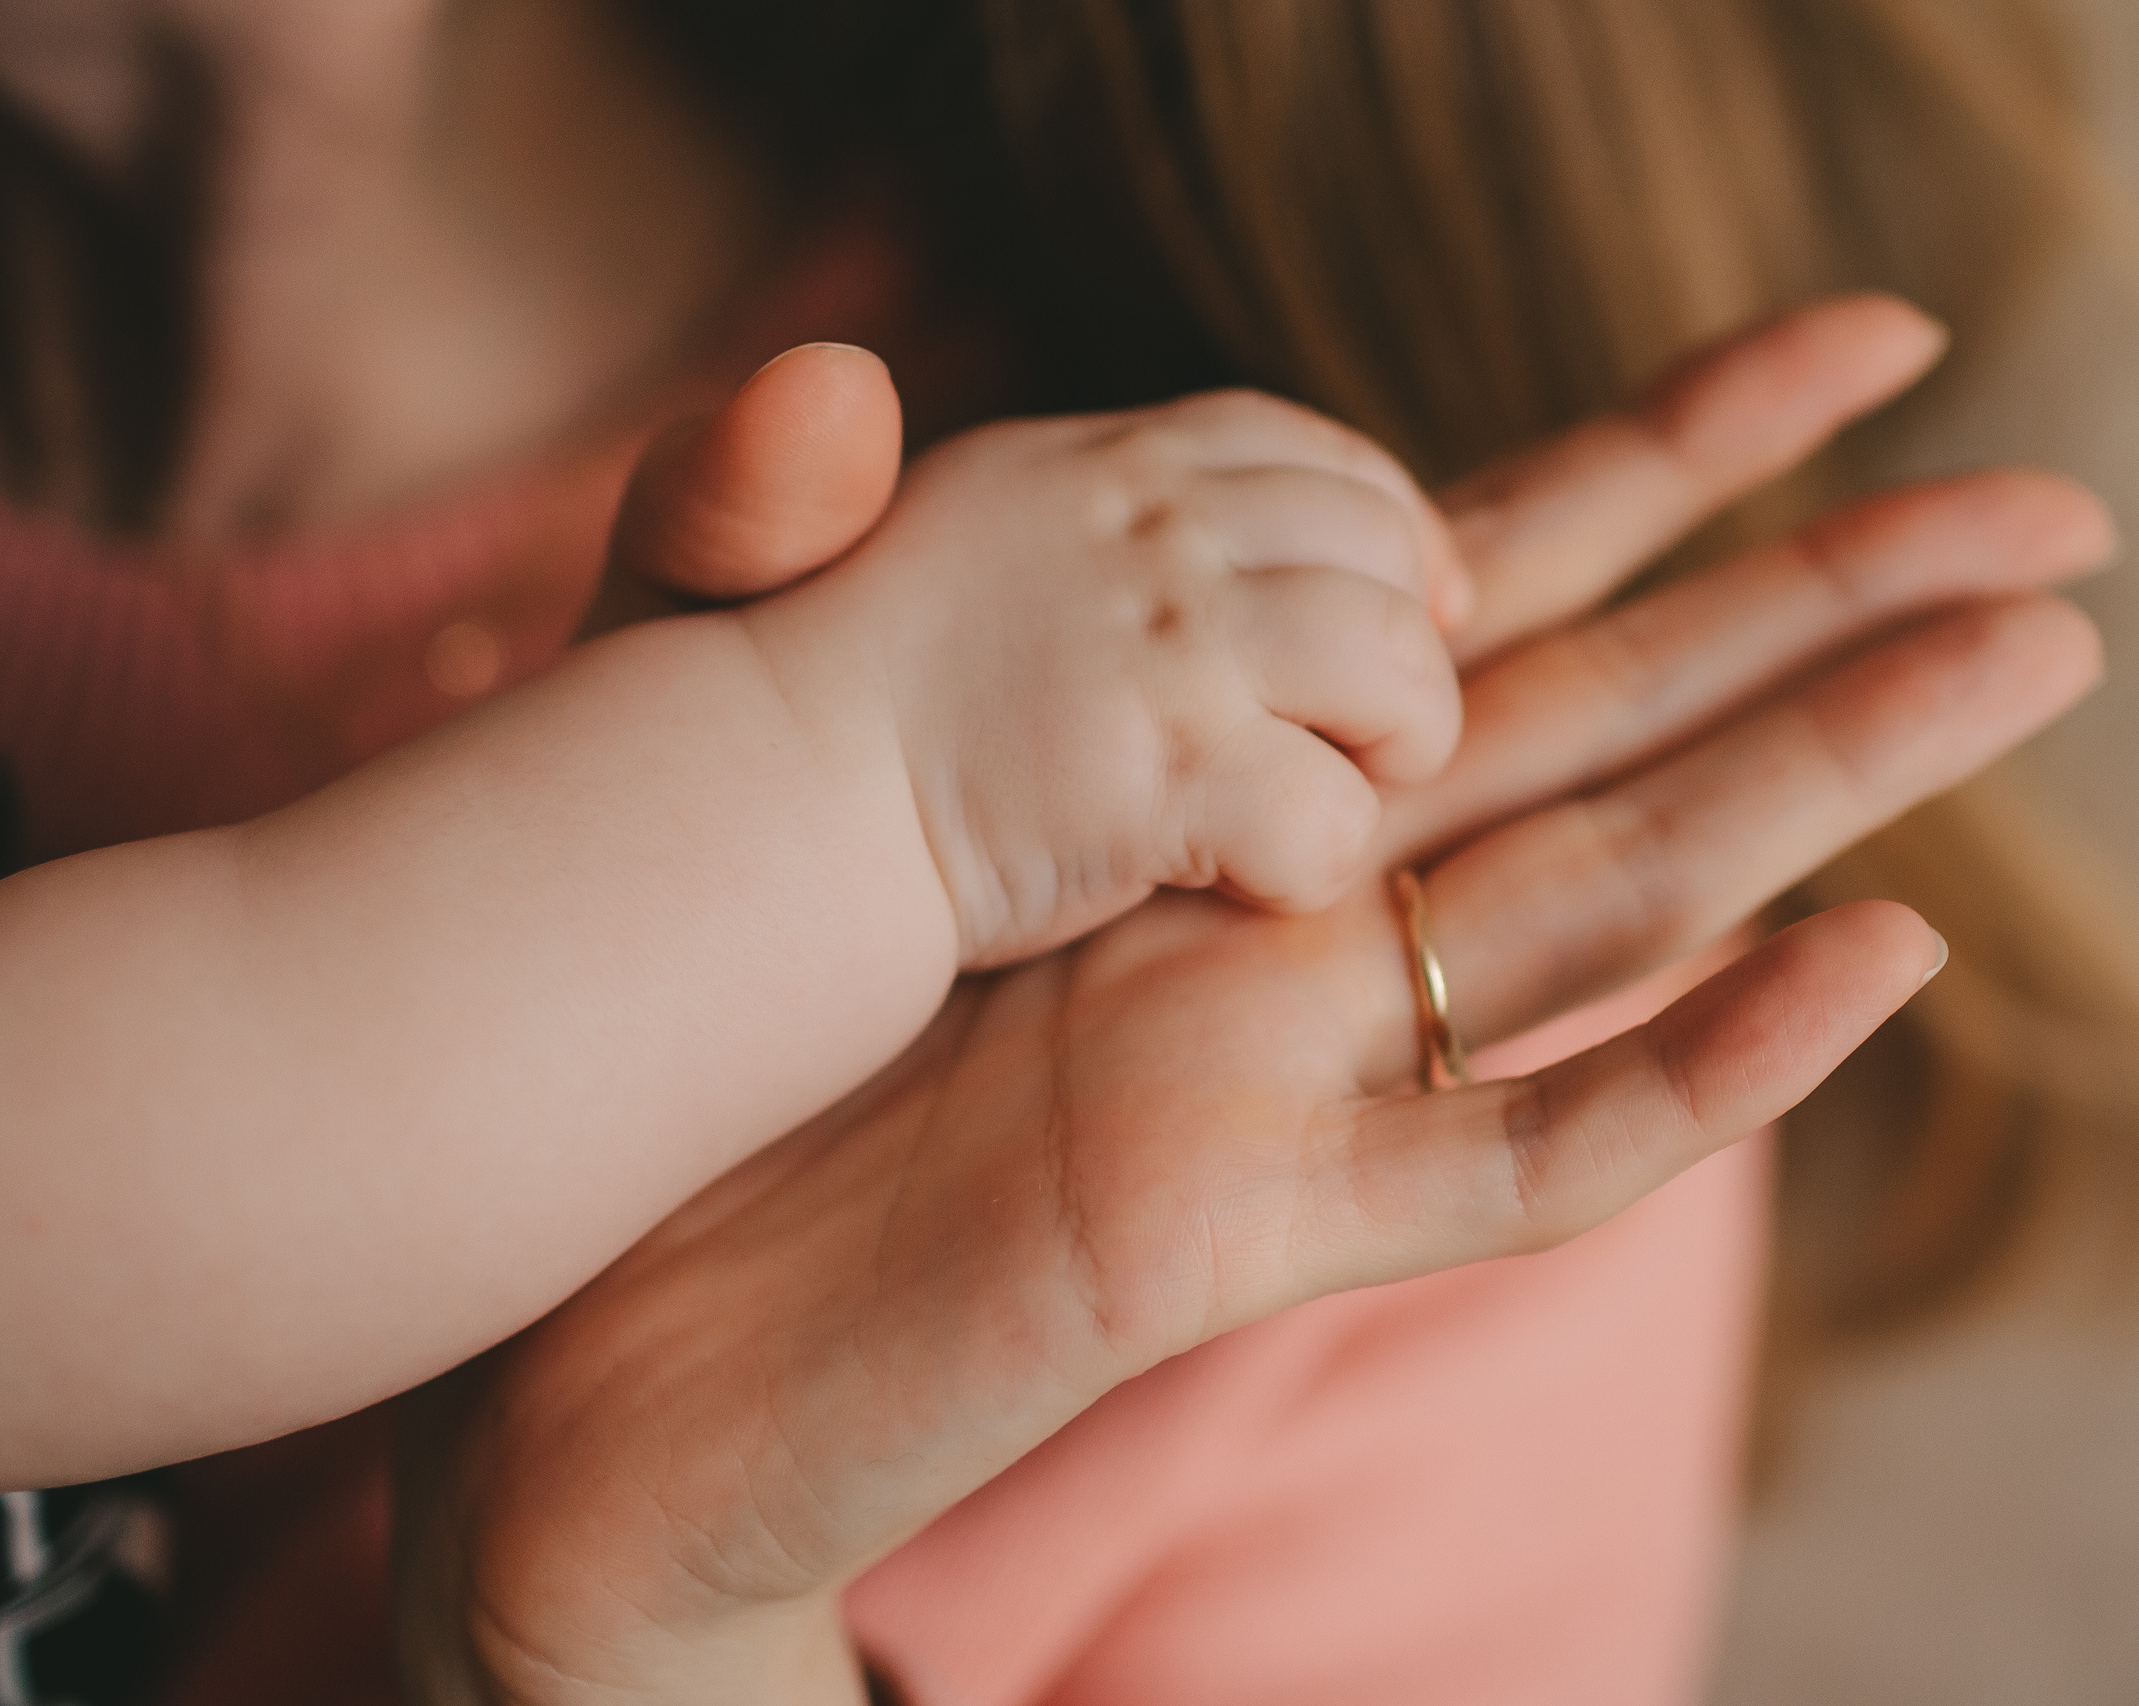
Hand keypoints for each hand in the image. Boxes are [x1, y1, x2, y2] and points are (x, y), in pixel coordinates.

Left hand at [400, 298, 2110, 1703]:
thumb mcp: (711, 739)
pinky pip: (1512, 1158)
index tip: (1847, 346)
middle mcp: (1289, 918)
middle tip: (2055, 510)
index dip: (1670, 462)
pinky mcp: (1240, 1225)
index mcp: (1204, 776)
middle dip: (1830, 610)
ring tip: (2030, 659)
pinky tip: (1869, 957)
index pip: (1478, 585)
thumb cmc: (678, 1032)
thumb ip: (764, 542)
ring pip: (1614, 912)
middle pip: (1608, 728)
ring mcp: (1284, 1073)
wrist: (597, 1322)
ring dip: (1830, 792)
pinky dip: (1696, 1068)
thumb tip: (843, 366)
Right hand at [734, 386, 1472, 966]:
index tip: (1406, 604)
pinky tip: (1234, 881)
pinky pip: (1332, 817)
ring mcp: (1161, 649)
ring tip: (1319, 802)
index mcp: (1090, 469)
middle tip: (1367, 738)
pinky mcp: (1162, 776)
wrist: (732, 809)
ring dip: (1390, 751)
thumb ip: (957, 484)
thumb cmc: (784, 696)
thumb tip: (927, 410)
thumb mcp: (852, 531)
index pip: (1304, 456)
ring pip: (1397, 672)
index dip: (1382, 531)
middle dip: (1405, 648)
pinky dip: (1308, 865)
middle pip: (1378, 553)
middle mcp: (1143, 530)